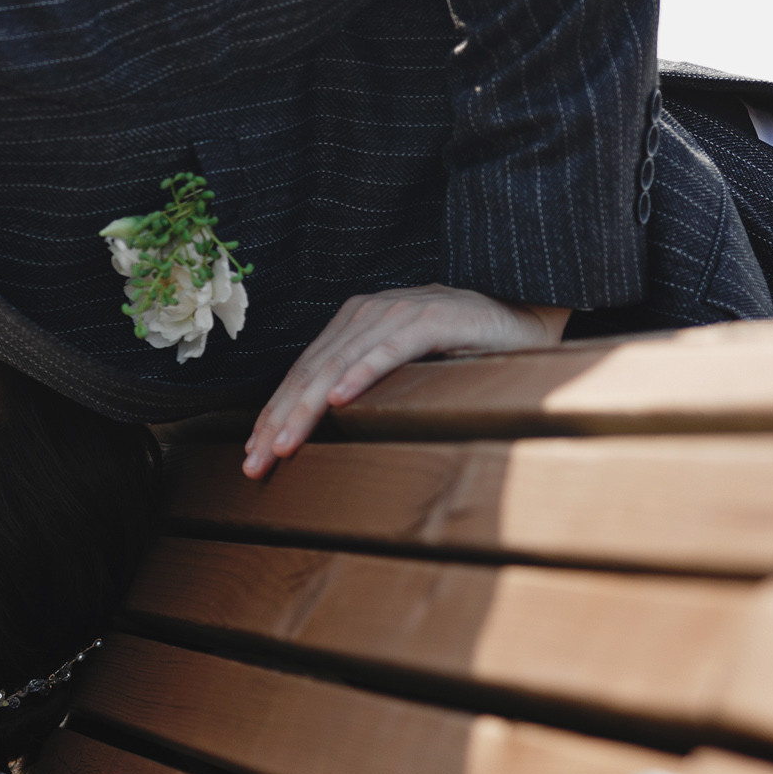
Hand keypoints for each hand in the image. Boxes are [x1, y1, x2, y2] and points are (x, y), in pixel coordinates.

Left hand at [243, 285, 568, 476]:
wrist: (520, 315)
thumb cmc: (460, 348)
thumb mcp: (402, 368)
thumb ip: (364, 381)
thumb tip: (323, 424)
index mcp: (353, 324)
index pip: (303, 374)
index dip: (274, 414)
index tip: (252, 455)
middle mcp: (368, 313)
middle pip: (311, 372)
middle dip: (279, 419)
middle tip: (256, 461)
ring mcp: (398, 312)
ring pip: (339, 365)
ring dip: (308, 407)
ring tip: (284, 443)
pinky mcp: (432, 318)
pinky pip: (389, 350)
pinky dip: (362, 373)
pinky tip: (339, 399)